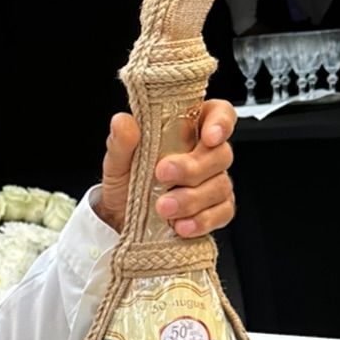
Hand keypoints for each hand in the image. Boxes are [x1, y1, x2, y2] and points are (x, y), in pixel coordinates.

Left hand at [93, 98, 236, 236]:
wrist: (120, 220)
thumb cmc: (126, 183)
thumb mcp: (118, 162)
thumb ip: (121, 142)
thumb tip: (121, 122)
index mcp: (188, 130)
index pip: (218, 114)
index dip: (221, 122)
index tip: (209, 136)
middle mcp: (205, 154)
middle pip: (221, 154)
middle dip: (193, 167)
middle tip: (163, 175)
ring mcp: (214, 183)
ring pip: (220, 186)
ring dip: (192, 199)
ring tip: (163, 207)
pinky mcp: (215, 211)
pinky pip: (222, 214)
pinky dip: (202, 221)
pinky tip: (181, 225)